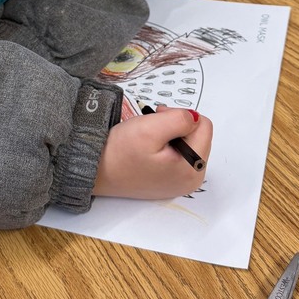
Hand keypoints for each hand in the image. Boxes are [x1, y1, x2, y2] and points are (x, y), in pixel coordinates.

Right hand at [93, 106, 212, 199]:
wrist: (95, 171)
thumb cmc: (120, 152)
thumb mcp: (150, 128)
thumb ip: (179, 119)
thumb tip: (194, 118)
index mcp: (193, 169)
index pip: (203, 126)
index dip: (180, 116)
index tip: (158, 119)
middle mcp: (192, 179)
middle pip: (198, 136)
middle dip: (176, 126)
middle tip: (151, 129)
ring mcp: (181, 183)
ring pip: (187, 143)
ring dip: (170, 135)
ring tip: (148, 140)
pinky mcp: (169, 181)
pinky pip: (177, 155)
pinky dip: (165, 146)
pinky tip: (148, 150)